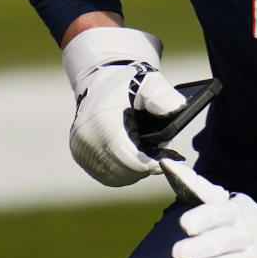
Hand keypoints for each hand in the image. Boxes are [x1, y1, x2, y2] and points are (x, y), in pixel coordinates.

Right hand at [62, 27, 185, 185]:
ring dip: (135, 171)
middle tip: (161, 155)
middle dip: (145, 167)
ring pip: (115, 176)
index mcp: (103, 122)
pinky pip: (106, 175)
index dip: (150, 164)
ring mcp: (80, 148)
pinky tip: (134, 157)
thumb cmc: (129, 83)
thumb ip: (163, 97)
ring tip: (148, 153)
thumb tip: (177, 110)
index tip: (168, 160)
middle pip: (123, 171)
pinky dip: (123, 171)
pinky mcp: (79, 155)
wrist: (101, 80)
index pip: (128, 159)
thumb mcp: (150, 83)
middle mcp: (86, 138)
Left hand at [162, 159, 256, 257]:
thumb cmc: (243, 221)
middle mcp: (248, 231)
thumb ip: (201, 189)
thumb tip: (168, 164)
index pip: (218, 212)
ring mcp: (255, 254)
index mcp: (237, 210)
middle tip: (177, 252)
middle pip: (222, 240)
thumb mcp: (228, 203)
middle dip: (200, 247)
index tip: (185, 225)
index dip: (202, 218)